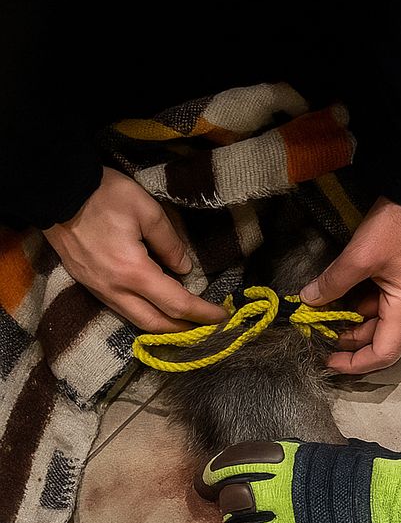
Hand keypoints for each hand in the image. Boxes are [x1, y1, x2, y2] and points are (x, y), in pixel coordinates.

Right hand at [43, 167, 227, 331]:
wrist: (54, 192)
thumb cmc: (104, 196)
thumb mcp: (147, 210)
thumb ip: (170, 243)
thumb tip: (184, 269)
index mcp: (132, 272)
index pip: (176, 304)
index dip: (202, 313)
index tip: (223, 316)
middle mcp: (114, 289)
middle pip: (155, 323)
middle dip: (184, 329)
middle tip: (208, 326)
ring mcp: (97, 289)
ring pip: (135, 319)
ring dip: (164, 324)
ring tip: (187, 320)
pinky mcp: (88, 283)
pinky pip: (120, 308)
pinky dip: (144, 313)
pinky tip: (157, 305)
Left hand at [197, 438, 400, 522]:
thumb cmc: (390, 486)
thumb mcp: (348, 459)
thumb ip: (315, 463)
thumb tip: (306, 467)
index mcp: (292, 463)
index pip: (234, 463)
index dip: (217, 472)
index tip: (211, 480)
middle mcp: (279, 500)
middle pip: (232, 504)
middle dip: (237, 508)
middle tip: (251, 513)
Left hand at [300, 197, 400, 374]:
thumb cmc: (398, 227)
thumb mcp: (360, 257)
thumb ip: (333, 282)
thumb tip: (307, 301)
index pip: (384, 354)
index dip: (355, 363)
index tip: (326, 361)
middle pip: (375, 339)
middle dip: (344, 341)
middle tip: (312, 332)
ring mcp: (400, 292)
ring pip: (371, 320)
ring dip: (345, 320)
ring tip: (316, 312)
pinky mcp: (394, 278)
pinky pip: (371, 301)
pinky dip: (350, 302)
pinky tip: (330, 293)